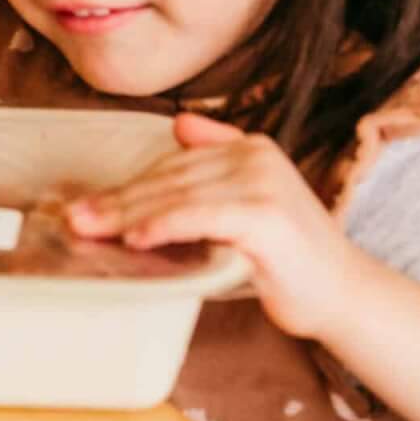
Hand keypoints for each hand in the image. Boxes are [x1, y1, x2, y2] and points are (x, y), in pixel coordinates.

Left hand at [67, 111, 373, 340]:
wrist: (344, 295)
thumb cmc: (289, 259)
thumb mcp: (250, 201)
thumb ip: (217, 164)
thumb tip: (179, 125)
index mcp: (250, 147)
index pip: (174, 164)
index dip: (128, 184)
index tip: (88, 204)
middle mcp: (255, 156)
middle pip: (170, 178)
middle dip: (117, 199)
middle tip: (75, 219)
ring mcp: (261, 184)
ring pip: (177, 195)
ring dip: (128, 213)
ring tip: (92, 229)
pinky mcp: (263, 216)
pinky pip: (199, 216)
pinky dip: (164, 224)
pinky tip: (136, 237)